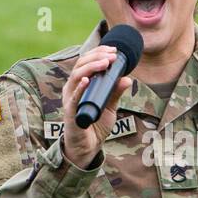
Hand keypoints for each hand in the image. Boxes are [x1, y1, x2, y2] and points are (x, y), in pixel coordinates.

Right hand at [60, 44, 132, 168]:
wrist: (88, 147)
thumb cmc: (95, 125)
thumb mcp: (109, 107)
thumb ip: (115, 93)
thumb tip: (127, 79)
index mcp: (81, 84)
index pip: (86, 62)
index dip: (98, 53)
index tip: (113, 50)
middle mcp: (73, 88)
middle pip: (80, 65)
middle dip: (96, 57)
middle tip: (112, 55)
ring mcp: (70, 99)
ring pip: (76, 76)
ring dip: (91, 67)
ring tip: (105, 63)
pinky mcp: (70, 112)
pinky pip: (73, 98)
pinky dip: (80, 88)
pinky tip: (87, 80)